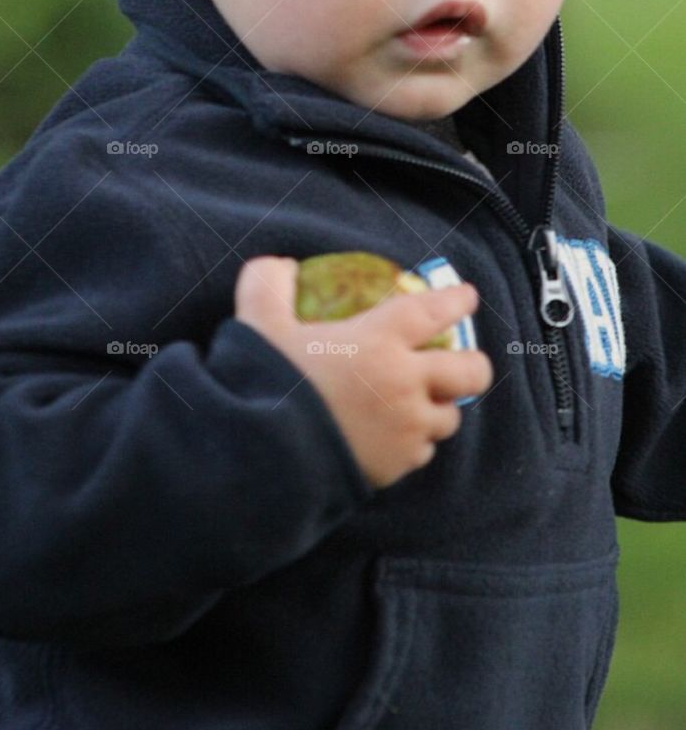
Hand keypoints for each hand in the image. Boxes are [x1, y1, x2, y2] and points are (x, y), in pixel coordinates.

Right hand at [234, 255, 492, 488]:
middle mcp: (405, 382)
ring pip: (450, 417)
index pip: (433, 311)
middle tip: (462, 360)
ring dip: (439, 408)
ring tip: (421, 404)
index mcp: (378, 340)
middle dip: (473, 364)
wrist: (263, 457)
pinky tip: (394, 438)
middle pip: (470, 372)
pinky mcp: (397, 466)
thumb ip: (269, 284)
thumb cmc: (267, 382)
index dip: (455, 300)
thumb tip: (282, 266)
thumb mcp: (258, 322)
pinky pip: (421, 453)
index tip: (467, 296)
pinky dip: (413, 444)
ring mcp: (406, 428)